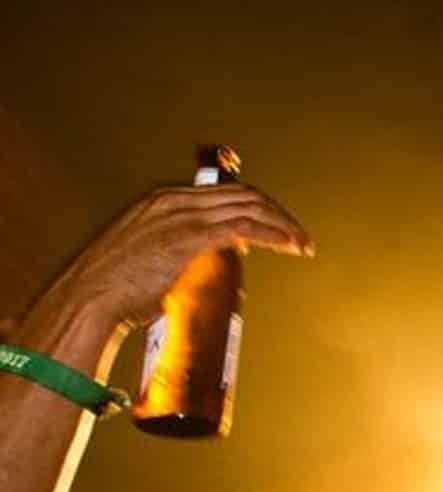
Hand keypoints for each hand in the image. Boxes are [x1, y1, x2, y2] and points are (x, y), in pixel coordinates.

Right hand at [54, 184, 312, 326]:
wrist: (90, 298)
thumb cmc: (115, 289)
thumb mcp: (146, 258)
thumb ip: (176, 251)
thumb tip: (197, 263)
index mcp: (163, 200)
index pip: (224, 193)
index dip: (257, 208)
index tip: (278, 227)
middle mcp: (174, 200)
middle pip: (243, 194)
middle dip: (278, 213)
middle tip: (300, 236)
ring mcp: (181, 216)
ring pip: (249, 207)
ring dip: (284, 225)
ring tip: (304, 245)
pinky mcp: (188, 237)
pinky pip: (244, 228)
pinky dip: (274, 236)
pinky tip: (290, 247)